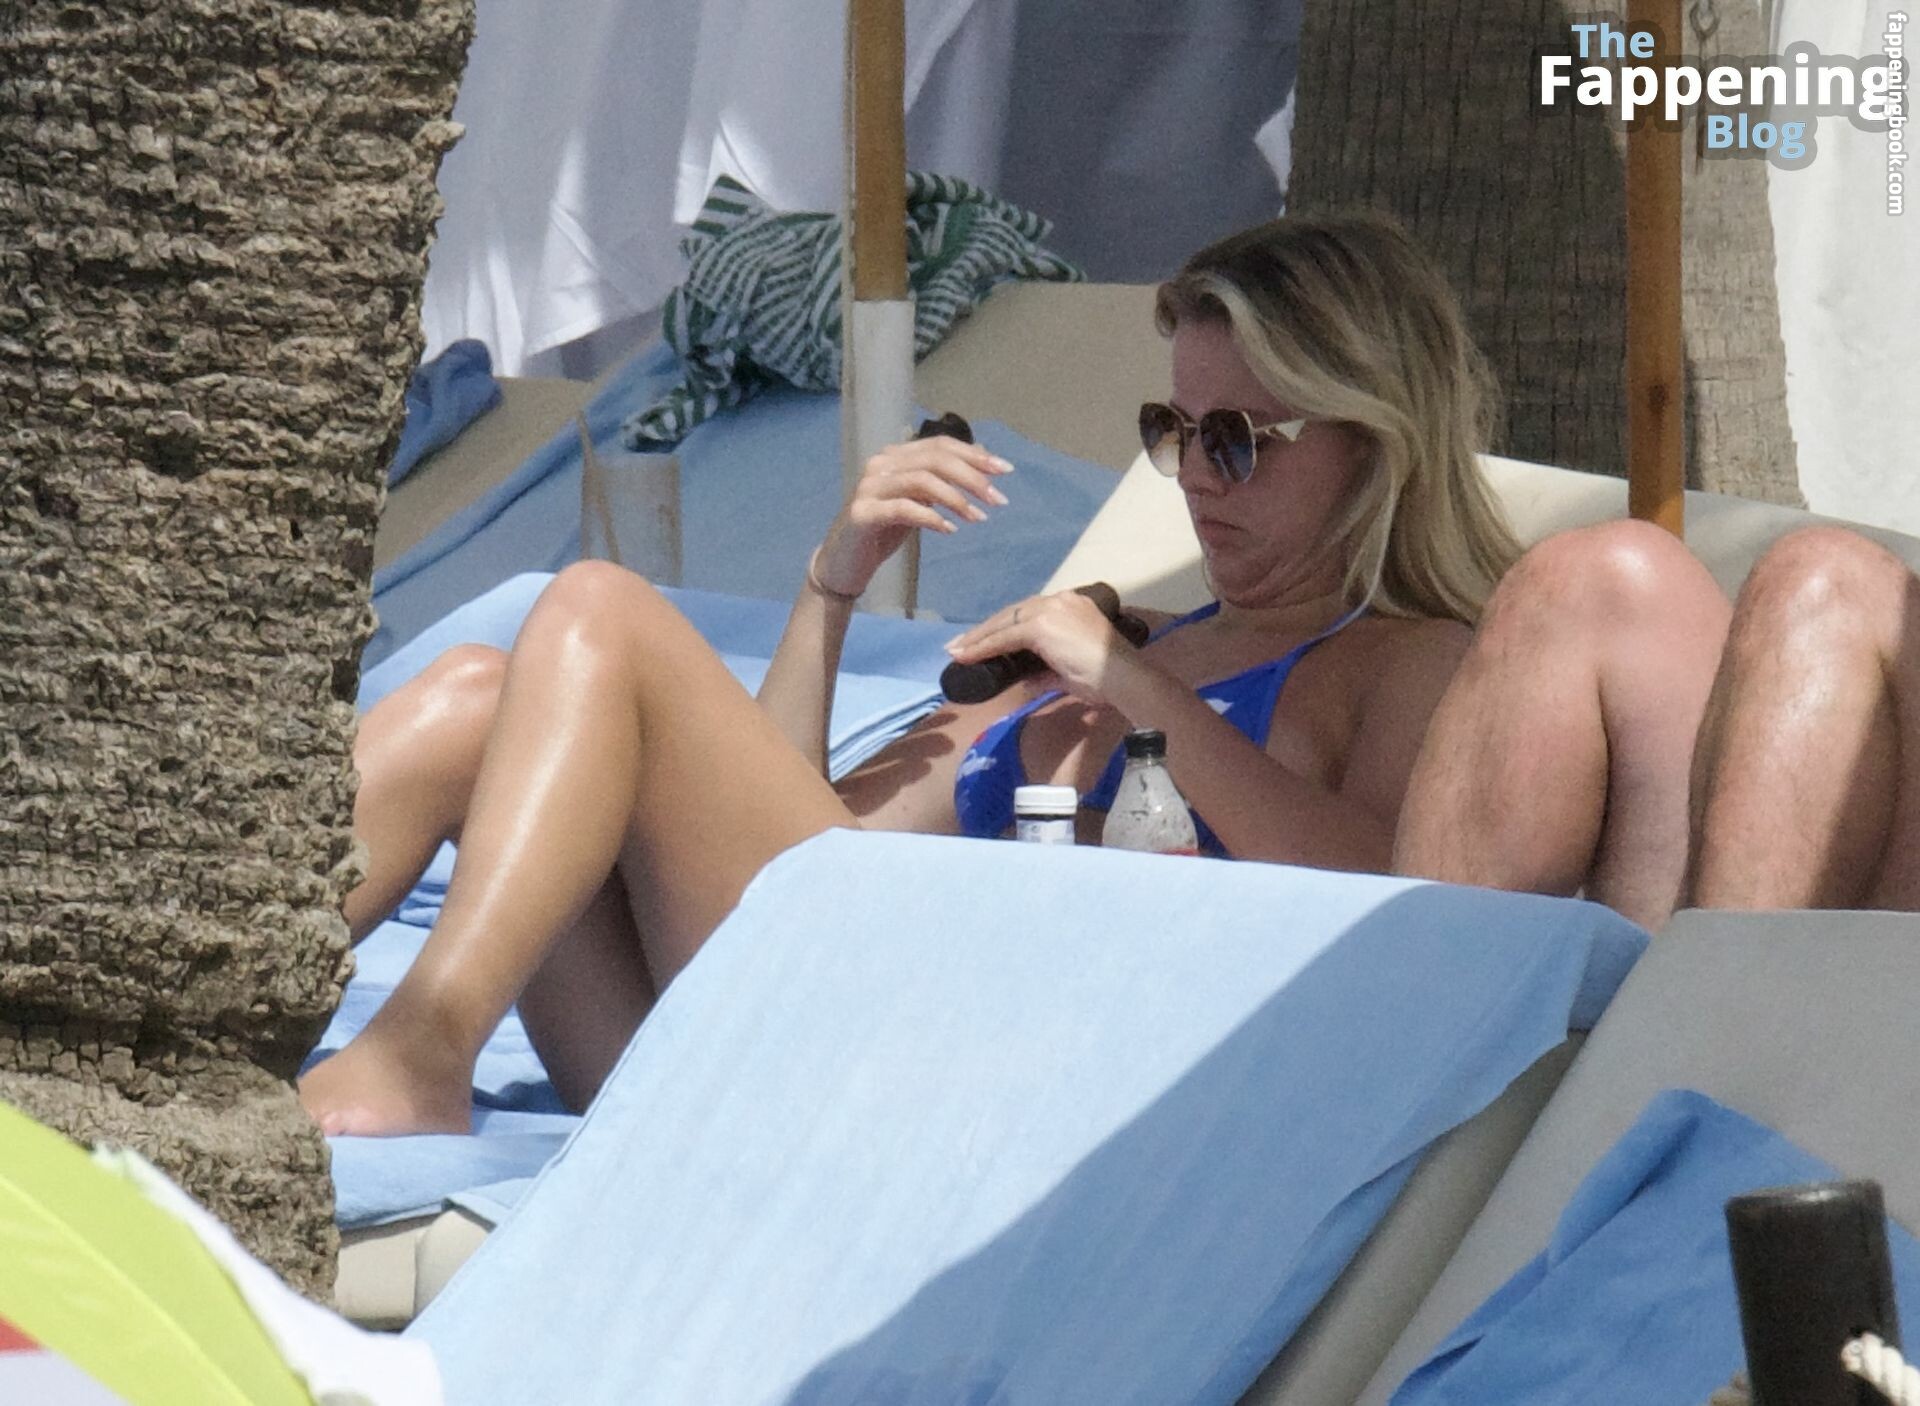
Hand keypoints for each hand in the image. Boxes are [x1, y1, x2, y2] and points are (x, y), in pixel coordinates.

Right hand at [811, 436, 1012, 597]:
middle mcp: (880, 464)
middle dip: (972, 477)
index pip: (940, 445)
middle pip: (934, 459)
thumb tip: (981, 460)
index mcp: (895, 456)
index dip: (975, 455)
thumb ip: (942, 481)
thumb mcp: (918, 502)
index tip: (1006, 471)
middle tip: (998, 500)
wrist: (843, 563)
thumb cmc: (883, 531)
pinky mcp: (862, 513)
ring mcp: (868, 487)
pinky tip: (950, 529)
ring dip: (956, 498)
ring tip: (978, 518)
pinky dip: (931, 517)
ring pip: (921, 480)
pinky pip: (903, 508)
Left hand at [944, 589, 1146, 706]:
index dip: (1004, 628)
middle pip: (1013, 613)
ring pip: (1005, 622)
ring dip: (979, 638)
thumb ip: (1046, 673)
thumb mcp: (1070, 673)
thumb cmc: (1105, 679)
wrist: (1122, 677)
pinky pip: (1005, 636)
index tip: (983, 641)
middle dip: (985, 631)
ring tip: (957, 651)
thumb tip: (1026, 680)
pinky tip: (967, 655)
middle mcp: (1061, 600)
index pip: (1029, 614)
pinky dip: (984, 647)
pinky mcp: (1042, 624)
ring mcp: (1051, 609)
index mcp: (1072, 606)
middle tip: (960, 646)